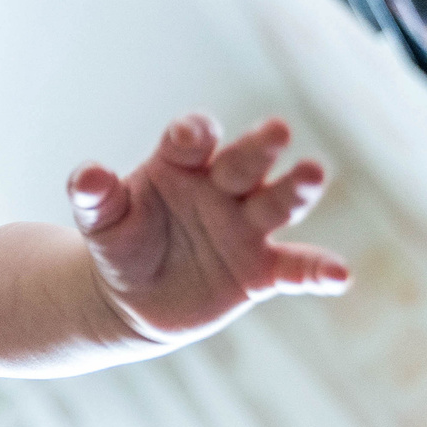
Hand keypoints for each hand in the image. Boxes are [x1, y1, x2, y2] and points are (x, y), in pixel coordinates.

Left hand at [68, 113, 349, 344]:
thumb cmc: (119, 244)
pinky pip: (294, 269)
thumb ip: (93, 196)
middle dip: (258, 147)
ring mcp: (245, 227)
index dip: (192, 133)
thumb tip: (86, 175)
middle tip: (276, 129)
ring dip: (294, 189)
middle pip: (243, 163)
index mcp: (180, 165)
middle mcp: (221, 188)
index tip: (191, 133)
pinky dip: (318, 270)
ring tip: (313, 174)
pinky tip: (340, 273)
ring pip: (275, 203)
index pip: (190, 140)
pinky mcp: (260, 270)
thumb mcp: (99, 221)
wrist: (130, 298)